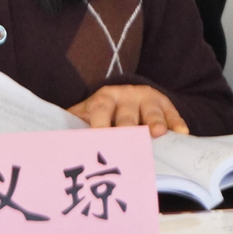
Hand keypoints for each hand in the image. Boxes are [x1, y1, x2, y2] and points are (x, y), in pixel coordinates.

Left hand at [67, 84, 188, 137]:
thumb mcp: (87, 113)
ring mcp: (145, 99)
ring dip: (154, 121)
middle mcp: (125, 96)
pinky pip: (171, 111)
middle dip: (128, 126)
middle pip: (127, 113)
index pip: (100, 110)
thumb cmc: (102, 112)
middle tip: (129, 140)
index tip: (98, 140)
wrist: (126, 93)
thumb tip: (52, 140)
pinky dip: (176, 121)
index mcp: (102, 99)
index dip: (99, 125)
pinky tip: (181, 133)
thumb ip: (73, 123)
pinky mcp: (164, 103)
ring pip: (150, 110)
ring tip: (158, 133)